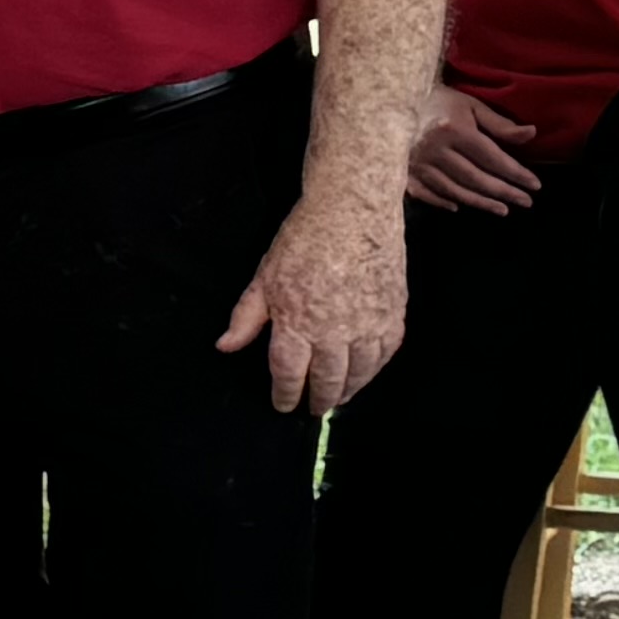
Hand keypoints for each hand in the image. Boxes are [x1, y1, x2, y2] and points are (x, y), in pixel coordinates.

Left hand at [219, 183, 406, 413]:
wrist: (353, 210)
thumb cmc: (303, 240)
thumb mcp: (264, 277)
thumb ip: (246, 318)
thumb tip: (225, 347)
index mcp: (297, 324)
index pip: (288, 374)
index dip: (285, 395)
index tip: (283, 405)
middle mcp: (335, 332)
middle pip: (327, 381)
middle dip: (319, 399)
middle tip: (314, 408)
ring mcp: (368, 324)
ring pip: (360, 373)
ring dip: (349, 390)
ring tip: (339, 397)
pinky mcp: (393, 313)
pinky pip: (386, 352)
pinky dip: (375, 368)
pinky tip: (366, 372)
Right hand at [400, 86, 545, 216]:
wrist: (394, 101)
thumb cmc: (439, 101)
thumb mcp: (471, 106)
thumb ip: (499, 124)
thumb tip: (531, 134)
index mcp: (455, 130)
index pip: (492, 158)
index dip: (515, 173)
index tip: (534, 185)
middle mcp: (436, 150)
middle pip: (476, 178)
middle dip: (503, 192)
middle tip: (526, 202)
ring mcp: (418, 164)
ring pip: (454, 190)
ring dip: (480, 202)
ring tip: (503, 209)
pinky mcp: (404, 172)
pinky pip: (426, 193)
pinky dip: (442, 202)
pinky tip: (459, 207)